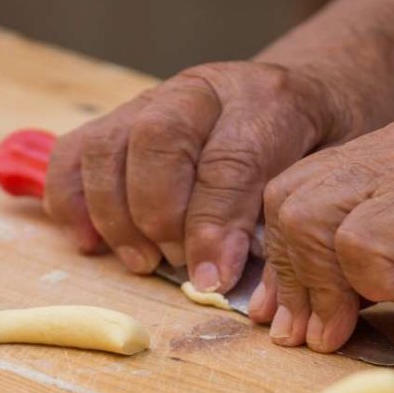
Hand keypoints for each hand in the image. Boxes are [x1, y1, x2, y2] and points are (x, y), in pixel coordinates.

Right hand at [44, 61, 344, 291]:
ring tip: (142, 262)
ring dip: (116, 215)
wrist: (298, 102)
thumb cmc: (314, 153)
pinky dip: (72, 201)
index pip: (229, 160)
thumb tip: (258, 301)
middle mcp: (204, 91)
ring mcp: (154, 100)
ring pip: (109, 146)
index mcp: (269, 102)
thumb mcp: (322, 185)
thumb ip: (289, 232)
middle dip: (160, 216)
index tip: (212, 278)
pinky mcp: (119, 120)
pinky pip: (75, 152)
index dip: (215, 225)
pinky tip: (92, 241)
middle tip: (176, 264)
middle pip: (158, 140)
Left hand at [251, 120, 393, 349]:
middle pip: (289, 205)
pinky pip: (363, 240)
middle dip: (293, 280)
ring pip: (313, 219)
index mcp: (375, 157)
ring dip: (326, 287)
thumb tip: (280, 315)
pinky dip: (375, 280)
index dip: (278, 262)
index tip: (282, 315)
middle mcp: (389, 149)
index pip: (286, 195)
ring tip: (353, 321)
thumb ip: (343, 272)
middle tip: (316, 331)